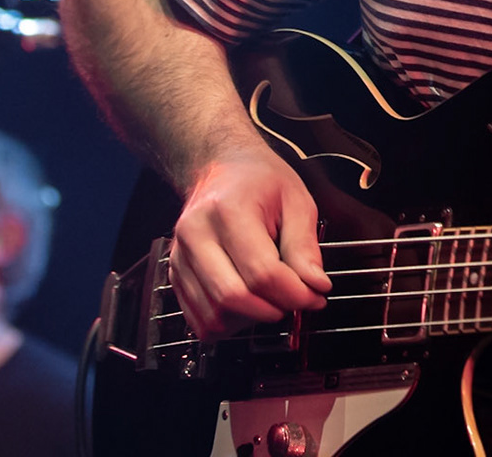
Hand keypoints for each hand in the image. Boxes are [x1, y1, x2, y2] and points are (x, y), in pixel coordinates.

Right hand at [170, 145, 330, 339]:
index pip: (261, 272)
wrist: (221, 167)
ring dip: (251, 320)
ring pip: (214, 315)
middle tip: (298, 301)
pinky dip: (229, 324)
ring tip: (273, 299)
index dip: (295, 293)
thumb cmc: (259, 181)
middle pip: (233, 297)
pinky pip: (199, 320)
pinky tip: (249, 306)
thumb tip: (315, 285)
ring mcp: (179, 257)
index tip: (317, 296)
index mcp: (227, 210)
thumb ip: (305, 245)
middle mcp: (195, 235)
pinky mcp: (174, 275)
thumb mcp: (296, 201)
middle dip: (274, 309)